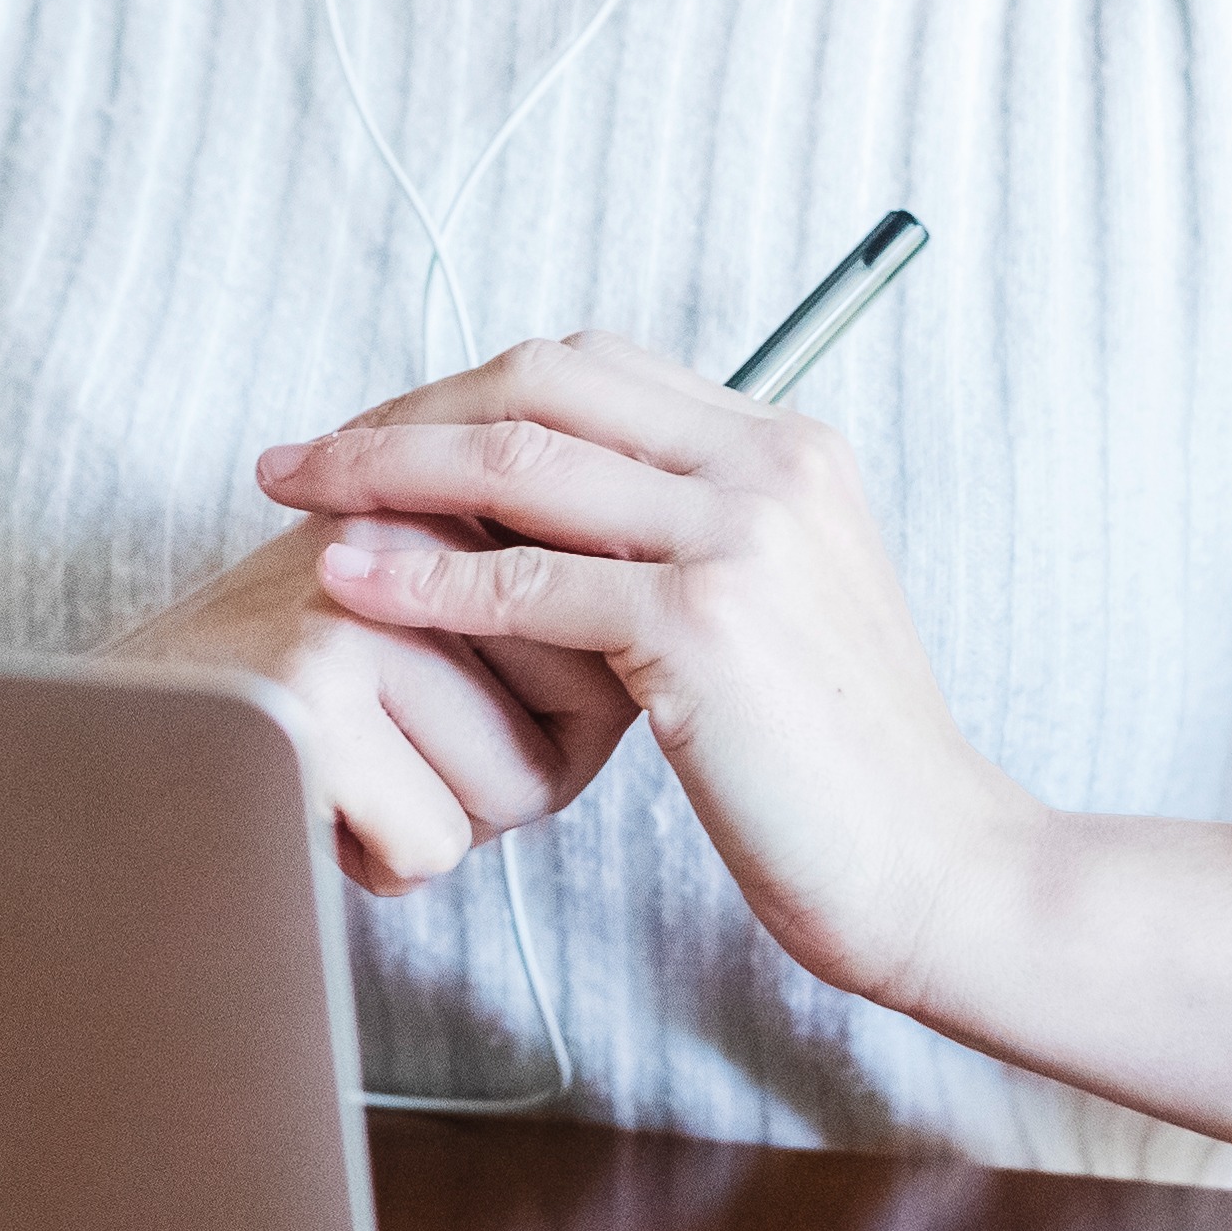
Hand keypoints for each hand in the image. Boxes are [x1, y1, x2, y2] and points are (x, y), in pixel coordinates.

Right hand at [98, 509, 636, 899]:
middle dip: (517, 764)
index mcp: (453, 483)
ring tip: (352, 767)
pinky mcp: (314, 691)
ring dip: (446, 816)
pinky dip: (381, 859)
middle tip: (400, 740)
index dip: (564, 703)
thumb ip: (543, 608)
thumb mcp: (429, 620)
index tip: (460, 693)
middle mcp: (410, 519)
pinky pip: (437, 840)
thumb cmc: (293, 706)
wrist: (115, 744)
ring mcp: (359, 600)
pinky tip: (316, 806)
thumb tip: (657, 662)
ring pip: (521, 785)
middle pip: (589, 704)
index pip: (615, 621)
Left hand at [263, 332, 1231, 1159]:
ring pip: (521, 461)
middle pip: (545, 381)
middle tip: (307, 455)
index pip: (595, 364)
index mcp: (788, 444)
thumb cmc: (840, 765)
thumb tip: (557, 518)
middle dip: (408, 407)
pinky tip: (352, 587)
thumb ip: (687, 539)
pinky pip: (526, 580)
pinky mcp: (704, 624)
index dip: (472, 387)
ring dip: (387, 469)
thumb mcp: (778, 608)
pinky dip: (423, 576)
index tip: (382, 432)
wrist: (934, 866)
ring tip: (297, 496)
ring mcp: (740, 534)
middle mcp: (769, 462)